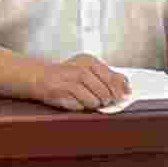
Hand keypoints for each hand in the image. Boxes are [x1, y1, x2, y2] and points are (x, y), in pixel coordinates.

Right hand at [5, 52, 130, 112]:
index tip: (121, 96)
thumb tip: (127, 88)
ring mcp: (70, 79)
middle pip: (106, 91)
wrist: (39, 76)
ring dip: (94, 103)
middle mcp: (80, 68)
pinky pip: (81, 104)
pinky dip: (82, 106)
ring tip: (87, 99)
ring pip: (95, 99)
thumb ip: (109, 76)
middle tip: (103, 100)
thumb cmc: (67, 76)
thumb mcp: (89, 71)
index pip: (113, 78)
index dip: (119, 90)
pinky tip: (76, 101)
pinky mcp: (62, 90)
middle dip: (107, 99)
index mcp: (89, 60)